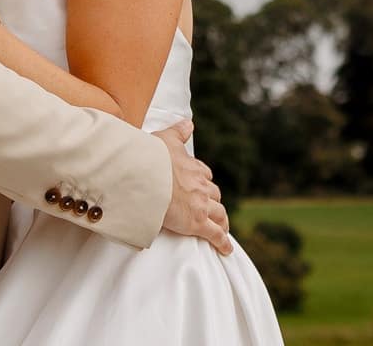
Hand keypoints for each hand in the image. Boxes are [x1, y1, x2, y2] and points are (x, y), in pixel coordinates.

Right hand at [156, 120, 230, 254]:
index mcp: (193, 167)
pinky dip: (223, 242)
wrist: (146, 175)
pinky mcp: (197, 222)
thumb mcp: (165, 138)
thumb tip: (188, 123)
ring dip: (222, 221)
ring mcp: (200, 205)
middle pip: (214, 195)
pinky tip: (226, 248)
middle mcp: (200, 185)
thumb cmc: (152, 157)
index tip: (201, 186)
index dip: (203, 181)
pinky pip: (215, 234)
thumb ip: (178, 131)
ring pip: (219, 214)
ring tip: (222, 228)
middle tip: (211, 209)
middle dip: (213, 201)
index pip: (204, 174)